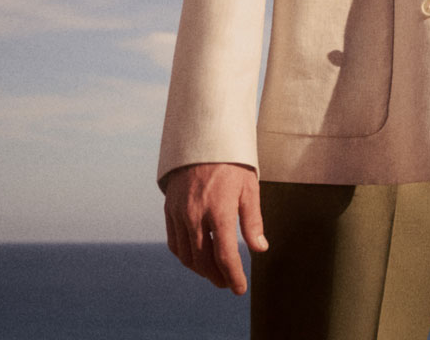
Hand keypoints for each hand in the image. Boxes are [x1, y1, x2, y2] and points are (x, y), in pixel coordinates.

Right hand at [163, 162, 266, 294]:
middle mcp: (195, 215)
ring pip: (186, 255)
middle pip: (203, 260)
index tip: (240, 289)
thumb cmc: (232, 164)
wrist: (202, 142)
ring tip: (215, 274)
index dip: (233, 276)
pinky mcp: (169, 210)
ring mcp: (178, 214)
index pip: (225, 255)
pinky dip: (185, 256)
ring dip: (200, 269)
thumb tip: (260, 249)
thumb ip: (253, 221)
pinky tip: (198, 258)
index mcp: (219, 210)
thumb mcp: (250, 189)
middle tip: (229, 284)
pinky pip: (174, 242)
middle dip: (217, 276)